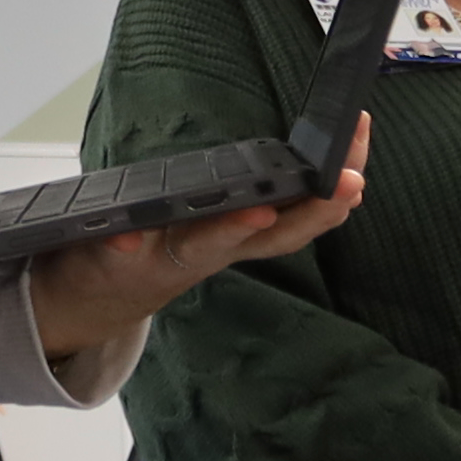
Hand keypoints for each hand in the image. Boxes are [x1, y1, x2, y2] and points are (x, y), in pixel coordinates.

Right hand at [25, 121, 365, 372]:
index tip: (263, 212)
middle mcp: (217, 251)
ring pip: (290, 232)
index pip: (210, 241)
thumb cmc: (114, 259)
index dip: (235, 228)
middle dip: (314, 213)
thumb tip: (121, 240)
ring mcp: (233, 245)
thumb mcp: (100, 255)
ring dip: (327, 207)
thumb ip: (110, 243)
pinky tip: (349, 181)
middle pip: (275, 239)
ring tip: (360, 171)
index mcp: (179, 254)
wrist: (115, 289)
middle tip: (350, 183)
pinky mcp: (242, 236)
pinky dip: (319, 203)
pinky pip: (290, 223)